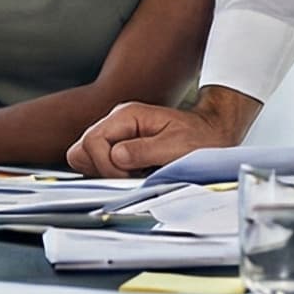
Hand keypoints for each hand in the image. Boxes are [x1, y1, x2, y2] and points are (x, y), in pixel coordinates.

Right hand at [66, 88, 255, 176]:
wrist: (212, 133)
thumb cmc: (199, 138)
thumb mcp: (176, 145)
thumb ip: (144, 150)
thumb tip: (116, 157)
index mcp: (127, 116)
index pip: (91, 142)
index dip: (105, 165)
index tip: (128, 177)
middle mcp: (117, 123)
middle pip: (82, 150)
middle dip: (101, 170)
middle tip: (130, 178)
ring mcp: (116, 135)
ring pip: (87, 159)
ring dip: (107, 174)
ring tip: (136, 175)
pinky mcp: (119, 148)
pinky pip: (100, 165)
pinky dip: (113, 175)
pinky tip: (136, 175)